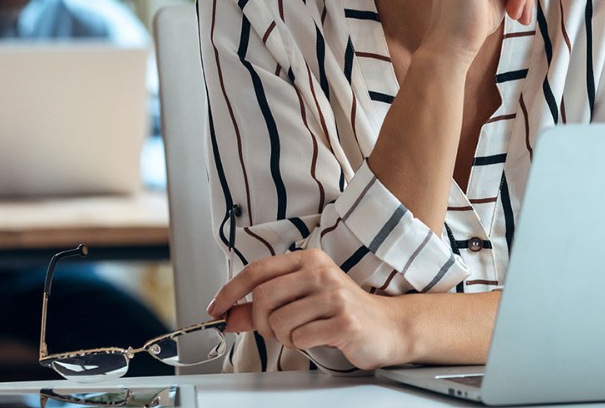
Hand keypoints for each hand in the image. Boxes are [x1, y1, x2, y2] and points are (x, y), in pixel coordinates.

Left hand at [207, 249, 409, 369]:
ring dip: (284, 337)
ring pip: (279, 322)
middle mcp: (321, 272)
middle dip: (261, 322)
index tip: (217, 308)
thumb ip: (263, 307)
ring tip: (306, 332)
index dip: (231, 291)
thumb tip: (229, 314)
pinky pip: (301, 338)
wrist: (387, 326)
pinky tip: (320, 337)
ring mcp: (334, 295)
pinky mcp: (343, 320)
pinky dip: (303, 344)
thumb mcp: (301, 301)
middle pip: (263, 298)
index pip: (257, 270)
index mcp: (309, 260)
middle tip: (274, 330)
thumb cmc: (342, 311)